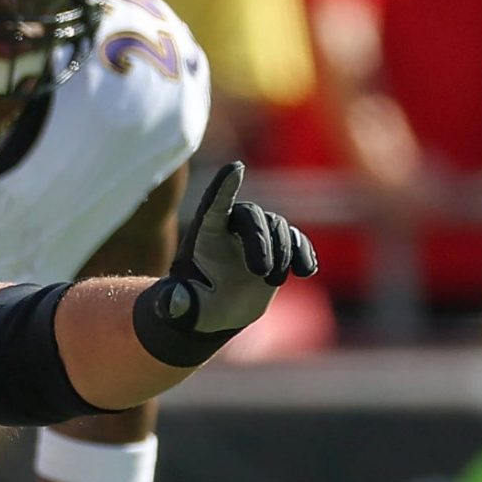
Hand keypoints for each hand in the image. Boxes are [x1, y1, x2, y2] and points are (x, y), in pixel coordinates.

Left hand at [148, 161, 316, 343]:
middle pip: (252, 216)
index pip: (214, 204)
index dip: (224, 186)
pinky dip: (303, 253)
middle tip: (260, 273)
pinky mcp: (280, 248)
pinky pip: (297, 241)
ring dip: (281, 251)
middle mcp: (234, 228)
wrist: (221, 312)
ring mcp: (259, 236)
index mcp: (206, 235)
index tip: (236, 169)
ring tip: (273, 281)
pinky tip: (306, 271)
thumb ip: (177, 303)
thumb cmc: (197, 305)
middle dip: (260, 242)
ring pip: (278, 227)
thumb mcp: (183, 308)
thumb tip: (175, 303)